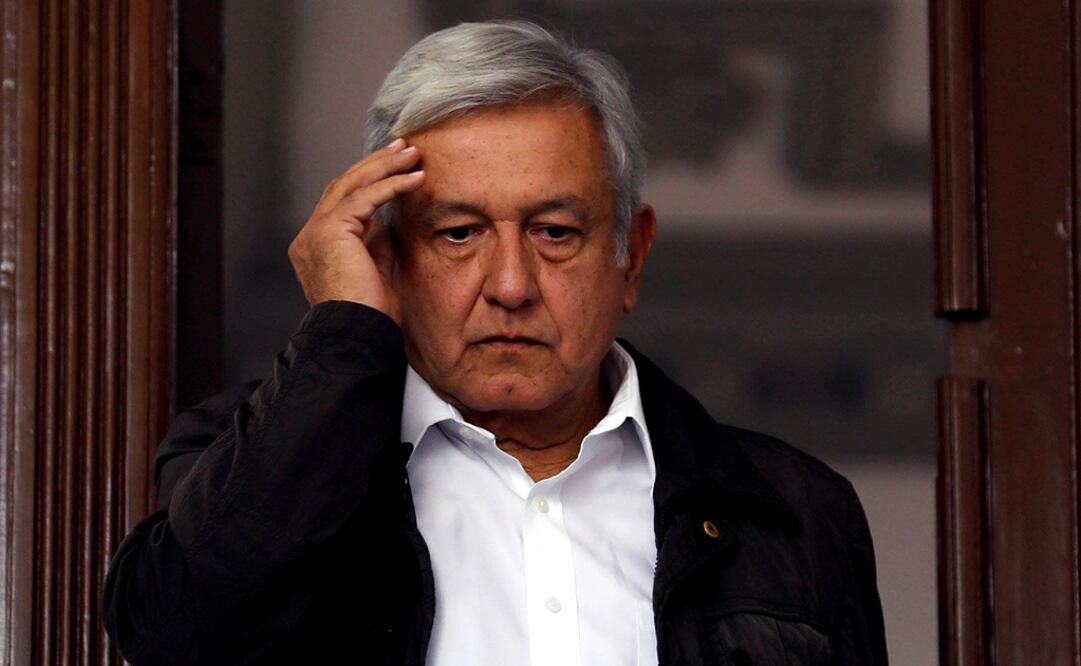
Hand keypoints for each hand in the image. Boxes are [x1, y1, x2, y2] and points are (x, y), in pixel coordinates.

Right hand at [288, 138, 424, 322]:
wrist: (357, 335)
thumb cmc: (369, 317)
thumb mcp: (376, 272)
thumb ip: (377, 244)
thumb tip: (389, 220)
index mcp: (315, 248)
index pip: (341, 203)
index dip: (368, 182)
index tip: (396, 167)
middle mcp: (309, 237)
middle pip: (342, 185)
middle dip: (375, 164)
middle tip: (403, 147)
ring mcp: (315, 232)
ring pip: (351, 184)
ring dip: (384, 166)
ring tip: (412, 154)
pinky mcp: (330, 230)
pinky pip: (365, 198)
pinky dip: (391, 184)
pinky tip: (415, 178)